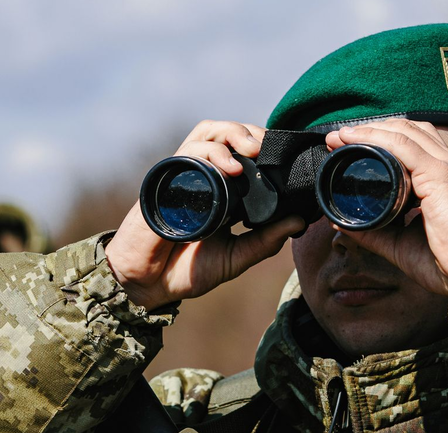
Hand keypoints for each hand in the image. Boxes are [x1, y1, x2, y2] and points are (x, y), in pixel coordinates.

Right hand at [106, 120, 306, 309]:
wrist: (148, 285)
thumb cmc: (187, 270)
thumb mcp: (236, 257)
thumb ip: (266, 242)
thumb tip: (300, 222)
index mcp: (223, 190)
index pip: (243, 152)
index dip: (264, 145)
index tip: (286, 155)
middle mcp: (204, 177)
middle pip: (227, 134)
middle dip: (251, 132)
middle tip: (269, 147)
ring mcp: (184, 176)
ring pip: (207, 133)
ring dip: (232, 133)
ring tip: (252, 149)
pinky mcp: (165, 182)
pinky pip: (186, 153)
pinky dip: (210, 153)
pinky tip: (229, 167)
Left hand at [323, 120, 447, 295]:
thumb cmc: (447, 263)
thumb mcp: (400, 243)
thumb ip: (374, 231)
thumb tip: (343, 223)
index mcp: (447, 177)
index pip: (414, 143)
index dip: (382, 139)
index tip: (348, 146)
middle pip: (408, 131)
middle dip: (371, 129)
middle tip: (338, 138)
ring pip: (404, 132)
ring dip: (368, 130)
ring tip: (340, 136)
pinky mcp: (442, 174)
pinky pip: (403, 145)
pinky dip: (374, 138)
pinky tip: (352, 139)